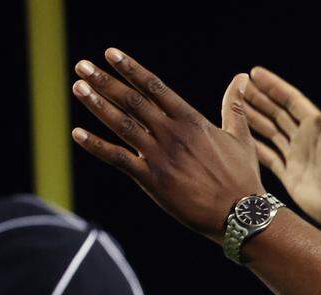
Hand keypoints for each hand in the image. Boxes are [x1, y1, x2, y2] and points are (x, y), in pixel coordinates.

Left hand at [71, 48, 264, 243]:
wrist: (241, 214)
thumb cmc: (243, 177)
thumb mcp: (241, 137)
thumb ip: (234, 106)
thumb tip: (241, 78)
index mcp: (192, 121)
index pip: (155, 88)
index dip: (131, 69)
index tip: (111, 54)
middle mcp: (173, 134)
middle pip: (133, 101)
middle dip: (105, 81)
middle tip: (82, 66)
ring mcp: (161, 156)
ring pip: (123, 124)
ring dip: (98, 104)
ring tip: (79, 87)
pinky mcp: (153, 180)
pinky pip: (118, 158)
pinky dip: (96, 145)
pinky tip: (78, 133)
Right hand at [244, 67, 320, 233]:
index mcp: (319, 127)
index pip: (291, 100)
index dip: (274, 87)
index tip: (255, 73)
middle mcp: (306, 139)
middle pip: (277, 113)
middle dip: (258, 99)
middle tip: (238, 86)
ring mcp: (297, 157)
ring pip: (270, 132)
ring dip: (253, 119)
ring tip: (234, 106)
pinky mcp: (290, 176)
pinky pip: (268, 158)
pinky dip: (254, 147)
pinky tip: (241, 139)